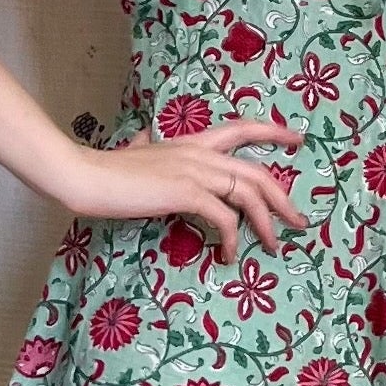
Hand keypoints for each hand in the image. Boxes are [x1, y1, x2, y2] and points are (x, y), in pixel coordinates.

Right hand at [63, 118, 307, 261]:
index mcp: (191, 142)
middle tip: (299, 220)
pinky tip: (228, 255)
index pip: (241, 129)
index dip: (273, 132)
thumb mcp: (133, 151)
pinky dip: (232, 239)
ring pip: (249, 194)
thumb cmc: (107, 171)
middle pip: (258, 170)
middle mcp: (200, 152)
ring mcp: (195, 171)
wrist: (86, 176)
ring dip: (267, 222)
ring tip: (274, 245)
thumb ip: (145, 145)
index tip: (297, 140)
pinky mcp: (187, 192)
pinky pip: (225, 218)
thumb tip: (142, 138)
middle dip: (283, 197)